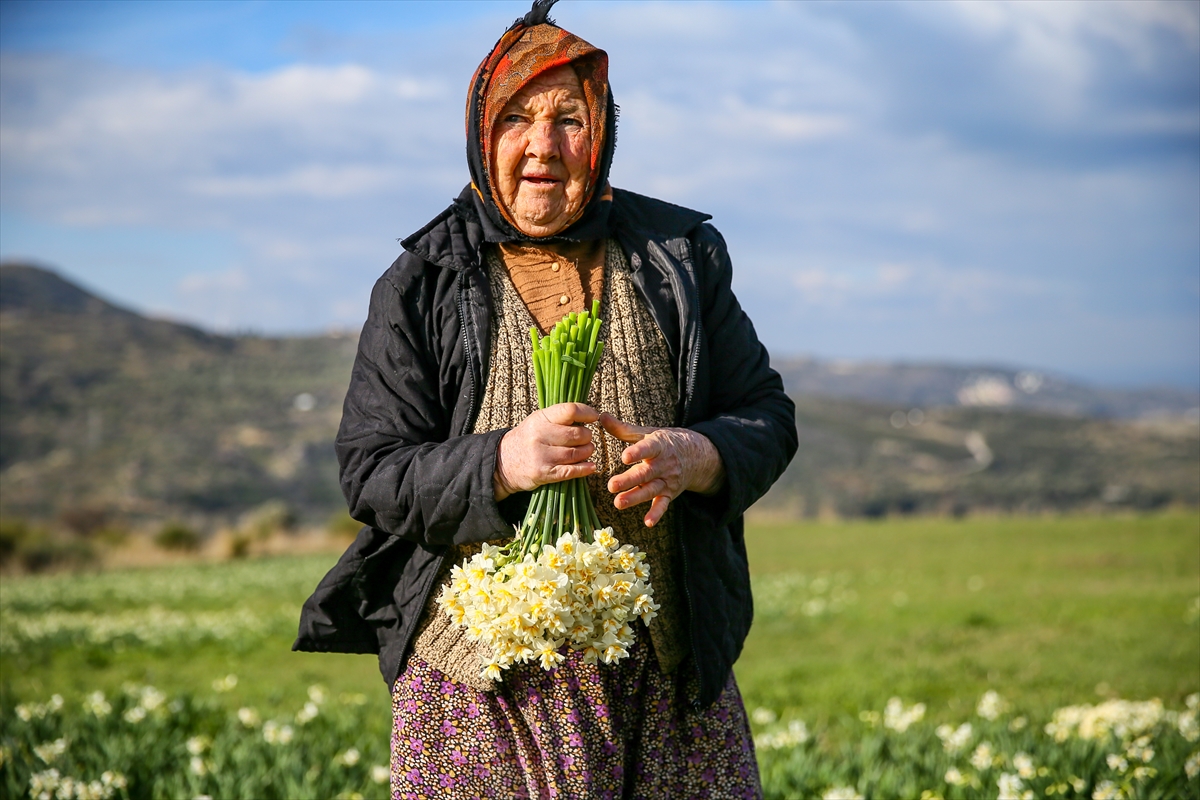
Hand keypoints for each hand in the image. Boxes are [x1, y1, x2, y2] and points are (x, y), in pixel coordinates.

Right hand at [494, 403, 598, 500]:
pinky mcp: (543, 473)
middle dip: (587, 437)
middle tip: (587, 439)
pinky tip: (591, 467)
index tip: (594, 417)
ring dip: (587, 452)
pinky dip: (584, 469)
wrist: (502, 462)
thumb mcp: (538, 421)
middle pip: (577, 434)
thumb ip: (559, 417)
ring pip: (576, 453)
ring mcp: (541, 455)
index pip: (570, 410)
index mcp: (540, 418)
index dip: (587, 413)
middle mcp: (540, 435)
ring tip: (587, 451)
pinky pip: (570, 471)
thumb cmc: (527, 438)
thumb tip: (589, 414)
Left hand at [599, 413, 724, 526]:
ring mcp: (668, 480)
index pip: (648, 449)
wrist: (695, 455)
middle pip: (646, 473)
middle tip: (611, 485)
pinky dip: (657, 514)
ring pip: (651, 490)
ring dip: (635, 497)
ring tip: (619, 503)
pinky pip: (663, 504)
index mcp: (658, 446)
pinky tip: (648, 522)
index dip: (638, 453)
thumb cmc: (664, 443)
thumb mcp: (647, 433)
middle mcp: (664, 464)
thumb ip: (623, 428)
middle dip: (629, 480)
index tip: (625, 457)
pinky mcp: (670, 493)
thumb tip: (601, 416)